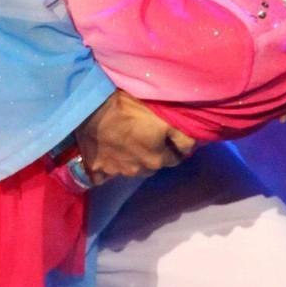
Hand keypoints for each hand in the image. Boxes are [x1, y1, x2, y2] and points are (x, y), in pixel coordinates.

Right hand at [74, 89, 197, 184]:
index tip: (167, 139)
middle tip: (146, 138)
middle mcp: (139, 170)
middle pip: (152, 165)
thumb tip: (191, 149)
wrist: (94, 109)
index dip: (172, 148)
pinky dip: (107, 170)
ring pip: (131, 169)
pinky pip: (104, 177)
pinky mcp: (97, 170)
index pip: (174, 159)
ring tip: (127, 143)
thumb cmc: (131, 110)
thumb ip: (181, 137)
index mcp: (157, 159)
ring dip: (132, 160)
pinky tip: (107, 158)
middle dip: (153, 155)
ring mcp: (117, 172)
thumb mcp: (164, 119)